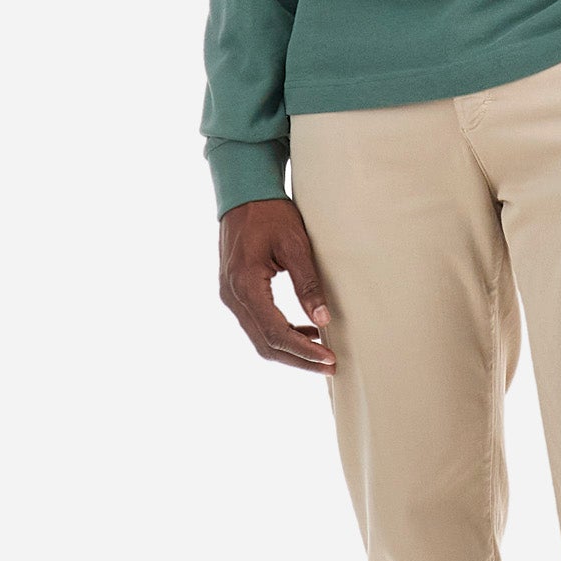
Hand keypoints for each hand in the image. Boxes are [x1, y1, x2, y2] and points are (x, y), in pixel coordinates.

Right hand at [218, 197, 336, 373]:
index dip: (303, 351)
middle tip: (330, 366)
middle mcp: (232, 296)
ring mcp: (230, 296)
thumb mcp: (295, 244)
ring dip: (290, 350)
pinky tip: (307, 331)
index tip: (329, 358)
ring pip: (260, 338)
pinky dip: (281, 334)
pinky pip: (257, 324)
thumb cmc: (270, 213)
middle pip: (265, 344)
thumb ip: (307, 283)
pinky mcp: (235, 293)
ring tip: (322, 353)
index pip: (275, 332)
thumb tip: (323, 318)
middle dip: (299, 359)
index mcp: (246, 285)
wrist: (242, 194)